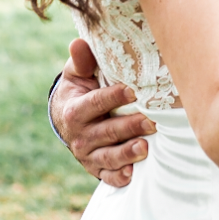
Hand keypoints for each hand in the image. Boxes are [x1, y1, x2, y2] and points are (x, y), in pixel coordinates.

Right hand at [51, 39, 155, 186]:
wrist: (67, 119)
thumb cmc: (79, 89)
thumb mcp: (75, 74)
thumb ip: (81, 61)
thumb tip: (78, 43)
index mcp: (74, 111)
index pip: (95, 103)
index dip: (113, 97)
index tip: (133, 91)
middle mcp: (79, 136)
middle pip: (106, 132)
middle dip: (129, 127)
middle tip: (151, 121)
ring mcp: (87, 155)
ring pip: (108, 157)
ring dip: (127, 154)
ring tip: (145, 148)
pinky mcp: (96, 168)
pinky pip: (107, 176)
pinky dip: (119, 177)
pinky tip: (133, 173)